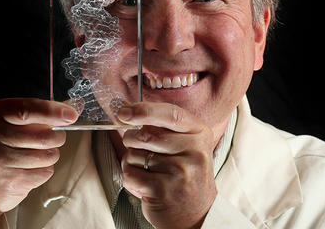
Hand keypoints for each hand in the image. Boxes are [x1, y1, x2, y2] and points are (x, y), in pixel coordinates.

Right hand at [0, 98, 77, 227]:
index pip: (27, 109)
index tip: (71, 114)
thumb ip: (33, 115)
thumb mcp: (3, 124)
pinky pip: (44, 173)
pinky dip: (42, 172)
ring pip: (48, 155)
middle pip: (44, 136)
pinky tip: (27, 170)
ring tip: (34, 157)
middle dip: (57, 138)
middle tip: (52, 140)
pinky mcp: (8, 182)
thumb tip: (69, 108)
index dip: (53, 111)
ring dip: (49, 156)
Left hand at [117, 102, 216, 228]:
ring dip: (132, 162)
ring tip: (149, 172)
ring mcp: (180, 171)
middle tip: (139, 149)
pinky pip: (130, 174)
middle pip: (146, 134)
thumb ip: (164, 127)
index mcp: (200, 134)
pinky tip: (145, 186)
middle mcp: (194, 151)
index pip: (170, 114)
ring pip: (134, 154)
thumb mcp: (186, 146)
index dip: (144, 110)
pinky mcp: (163, 190)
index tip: (124, 112)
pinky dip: (130, 179)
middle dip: (131, 139)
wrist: (196, 216)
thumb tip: (127, 111)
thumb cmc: (184, 175)